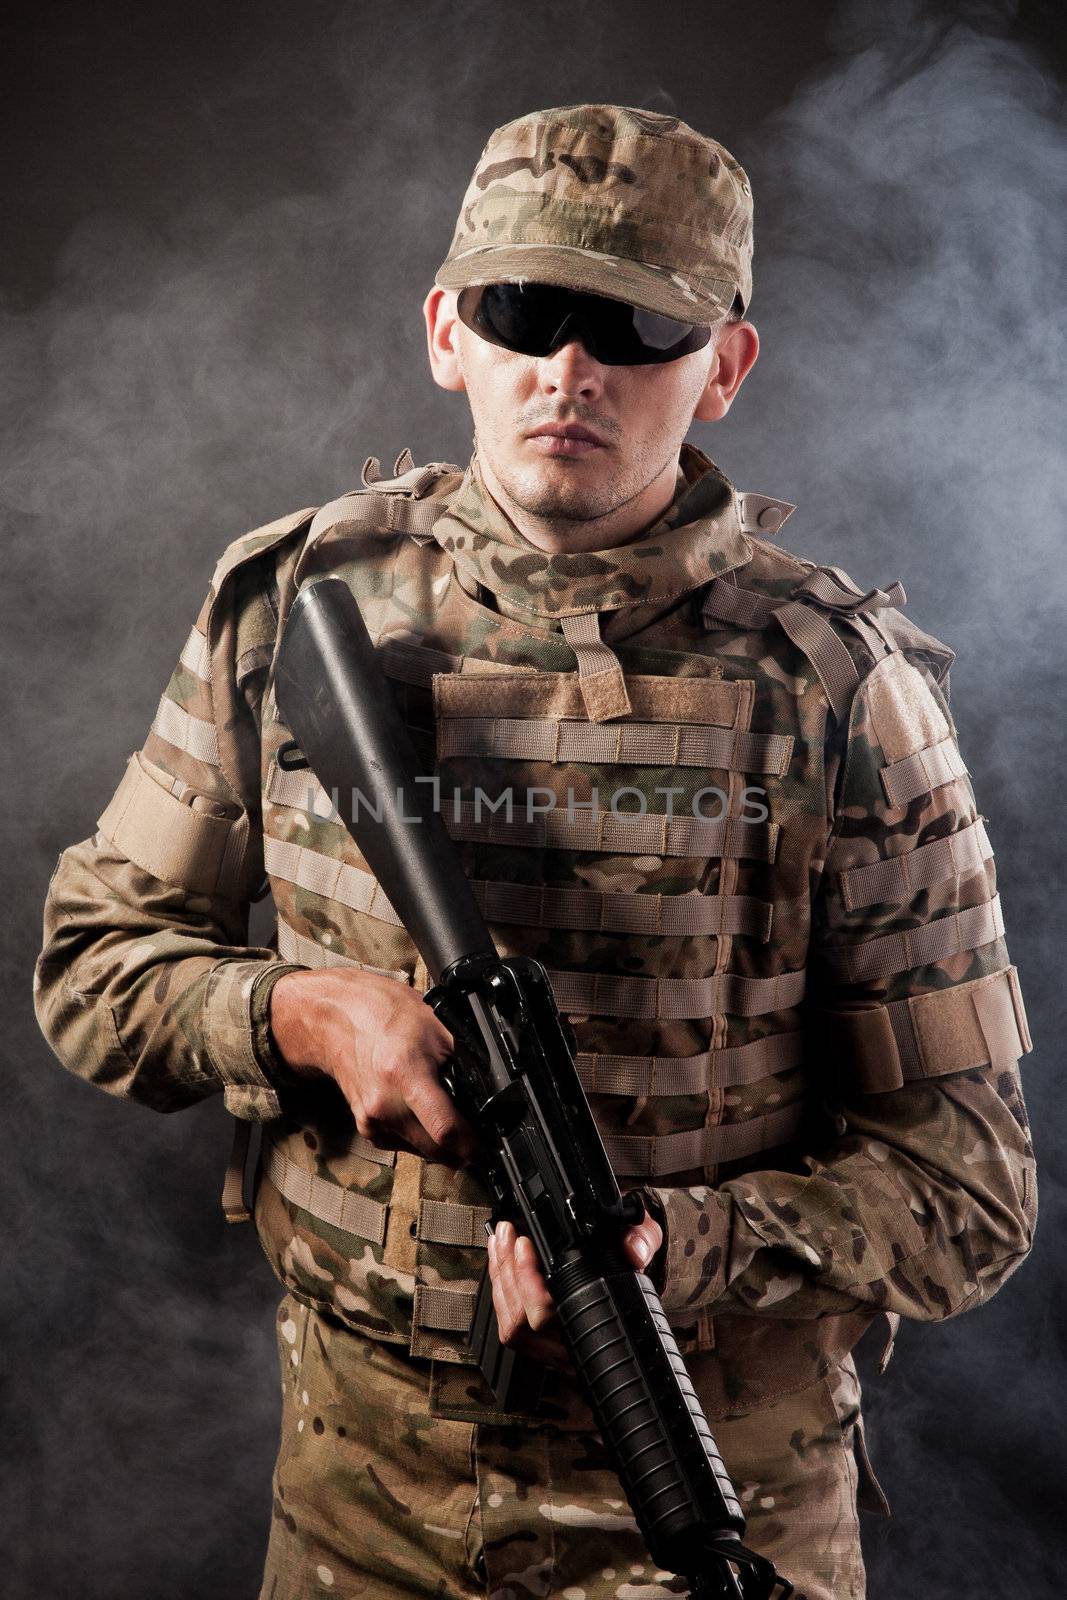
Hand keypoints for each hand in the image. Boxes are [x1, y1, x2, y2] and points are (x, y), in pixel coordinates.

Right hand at [268, 968, 475, 1164]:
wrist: (337, 1018)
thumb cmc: (386, 1014)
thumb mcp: (439, 1025)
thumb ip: (467, 1058)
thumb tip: (494, 1087)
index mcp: (406, 1075)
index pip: (445, 1129)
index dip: (473, 1146)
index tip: (488, 1149)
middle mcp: (385, 1104)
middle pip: (435, 1149)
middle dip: (462, 1150)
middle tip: (479, 1139)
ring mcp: (372, 1119)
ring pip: (420, 1151)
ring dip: (441, 1146)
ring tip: (453, 1122)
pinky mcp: (365, 1126)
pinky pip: (402, 1145)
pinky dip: (420, 1138)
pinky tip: (424, 1116)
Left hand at [486, 1207, 664, 1371]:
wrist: (631, 1271)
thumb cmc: (632, 1260)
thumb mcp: (645, 1240)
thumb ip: (642, 1239)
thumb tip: (634, 1252)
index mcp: (602, 1324)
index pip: (553, 1316)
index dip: (530, 1283)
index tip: (525, 1244)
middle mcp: (576, 1346)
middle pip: (523, 1323)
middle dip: (508, 1272)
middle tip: (508, 1234)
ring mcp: (556, 1351)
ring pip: (512, 1327)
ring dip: (500, 1280)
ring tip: (500, 1241)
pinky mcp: (541, 1346)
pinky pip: (510, 1327)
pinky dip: (500, 1292)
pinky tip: (500, 1263)